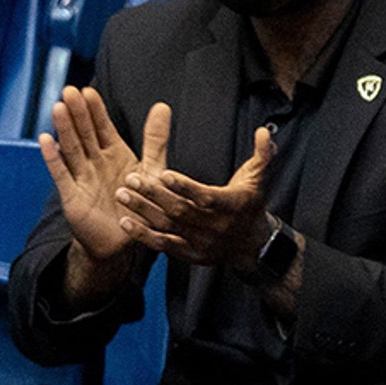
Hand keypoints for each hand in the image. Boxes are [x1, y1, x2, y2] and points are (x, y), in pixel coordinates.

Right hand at [38, 86, 145, 262]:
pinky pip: (61, 174)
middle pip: (85, 133)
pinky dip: (53, 158)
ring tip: (58, 107)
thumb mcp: (152, 169)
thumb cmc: (138, 204)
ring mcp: (82, 178)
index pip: (103, 127)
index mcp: (115, 154)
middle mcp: (96, 163)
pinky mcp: (73, 196)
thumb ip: (155, 139)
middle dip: (78, 113)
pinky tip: (45, 140)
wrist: (124, 241)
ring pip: (72, 149)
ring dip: (65, 129)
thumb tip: (162, 106)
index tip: (88, 91)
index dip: (96, 110)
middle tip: (69, 90)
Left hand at [116, 121, 275, 268]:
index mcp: (232, 205)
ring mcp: (201, 241)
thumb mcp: (259, 178)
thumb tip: (263, 131)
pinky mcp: (189, 253)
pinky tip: (126, 222)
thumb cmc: (250, 205)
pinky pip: (162, 245)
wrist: (252, 246)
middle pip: (180, 210)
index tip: (164, 174)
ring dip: (143, 211)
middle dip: (153, 194)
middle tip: (131, 178)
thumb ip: (262, 153)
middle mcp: (215, 226)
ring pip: (167, 226)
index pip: (206, 197)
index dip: (185, 187)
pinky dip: (143, 235)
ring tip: (122, 194)